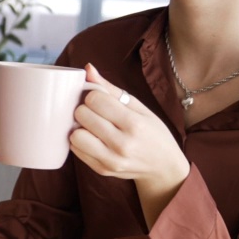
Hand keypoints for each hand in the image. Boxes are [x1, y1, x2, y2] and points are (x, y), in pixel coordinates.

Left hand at [70, 64, 189, 225]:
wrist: (163, 167)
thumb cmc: (152, 132)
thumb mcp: (139, 107)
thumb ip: (111, 89)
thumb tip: (87, 68)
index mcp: (135, 124)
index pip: (95, 100)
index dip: (94, 96)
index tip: (100, 100)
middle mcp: (122, 144)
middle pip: (82, 115)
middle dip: (85, 110)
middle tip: (95, 113)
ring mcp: (111, 160)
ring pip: (75, 135)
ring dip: (80, 127)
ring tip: (92, 126)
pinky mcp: (102, 170)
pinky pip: (76, 150)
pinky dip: (80, 141)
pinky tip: (93, 138)